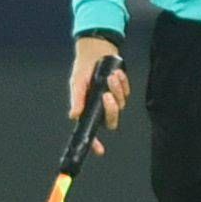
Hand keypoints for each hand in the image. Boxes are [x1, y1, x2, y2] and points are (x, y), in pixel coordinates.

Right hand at [67, 38, 130, 155]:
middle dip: (111, 109)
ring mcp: (113, 100)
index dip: (95, 143)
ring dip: (116, 90)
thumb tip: (74, 116)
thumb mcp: (77, 83)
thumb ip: (77, 99)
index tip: (100, 150)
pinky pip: (127, 92)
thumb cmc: (84, 69)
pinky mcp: (122, 91)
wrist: (96, 51)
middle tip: (106, 94)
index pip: (92, 130)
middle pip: (111, 120)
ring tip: (110, 76)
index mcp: (88, 109)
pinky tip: (117, 73)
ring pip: (120, 105)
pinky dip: (122, 83)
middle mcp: (101, 108)